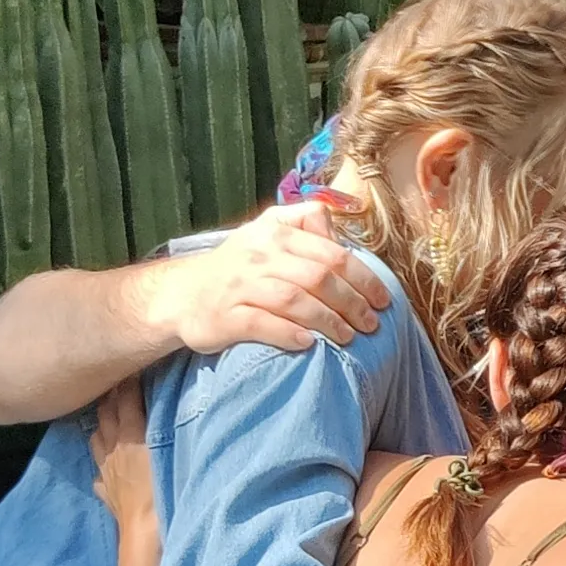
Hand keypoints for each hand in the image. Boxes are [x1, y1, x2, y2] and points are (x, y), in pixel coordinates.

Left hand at [88, 380, 155, 524]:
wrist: (145, 531)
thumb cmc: (163, 490)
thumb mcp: (168, 451)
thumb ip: (165, 426)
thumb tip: (167, 405)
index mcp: (129, 436)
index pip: (126, 401)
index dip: (128, 383)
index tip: (132, 367)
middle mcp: (113, 449)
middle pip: (106, 415)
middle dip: (110, 397)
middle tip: (117, 381)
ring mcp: (107, 471)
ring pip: (97, 439)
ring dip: (101, 424)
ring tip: (108, 415)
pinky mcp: (107, 492)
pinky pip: (99, 473)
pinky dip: (102, 463)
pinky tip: (106, 466)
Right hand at [147, 203, 391, 353]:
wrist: (182, 294)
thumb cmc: (238, 265)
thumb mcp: (267, 231)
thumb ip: (304, 221)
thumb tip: (339, 223)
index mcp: (275, 232)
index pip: (331, 253)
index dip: (363, 278)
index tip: (382, 300)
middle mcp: (258, 255)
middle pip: (318, 277)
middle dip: (352, 302)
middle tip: (370, 324)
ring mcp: (240, 286)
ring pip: (294, 300)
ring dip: (329, 321)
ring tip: (349, 337)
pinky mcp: (226, 316)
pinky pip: (263, 324)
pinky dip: (290, 334)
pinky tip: (309, 345)